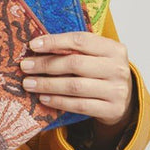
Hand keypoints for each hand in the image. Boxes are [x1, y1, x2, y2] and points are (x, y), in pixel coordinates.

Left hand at [20, 30, 134, 135]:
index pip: (81, 40)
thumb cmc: (102, 72)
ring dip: (47, 85)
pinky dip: (58, 101)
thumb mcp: (96, 56)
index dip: (55, 42)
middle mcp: (118, 68)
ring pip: (75, 86)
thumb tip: (37, 47)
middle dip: (46, 65)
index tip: (33, 45)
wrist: (124, 99)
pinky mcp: (112, 109)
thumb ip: (74, 50)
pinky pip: (79, 105)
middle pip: (75, 64)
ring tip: (29, 83)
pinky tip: (43, 98)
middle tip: (26, 66)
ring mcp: (117, 90)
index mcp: (114, 48)